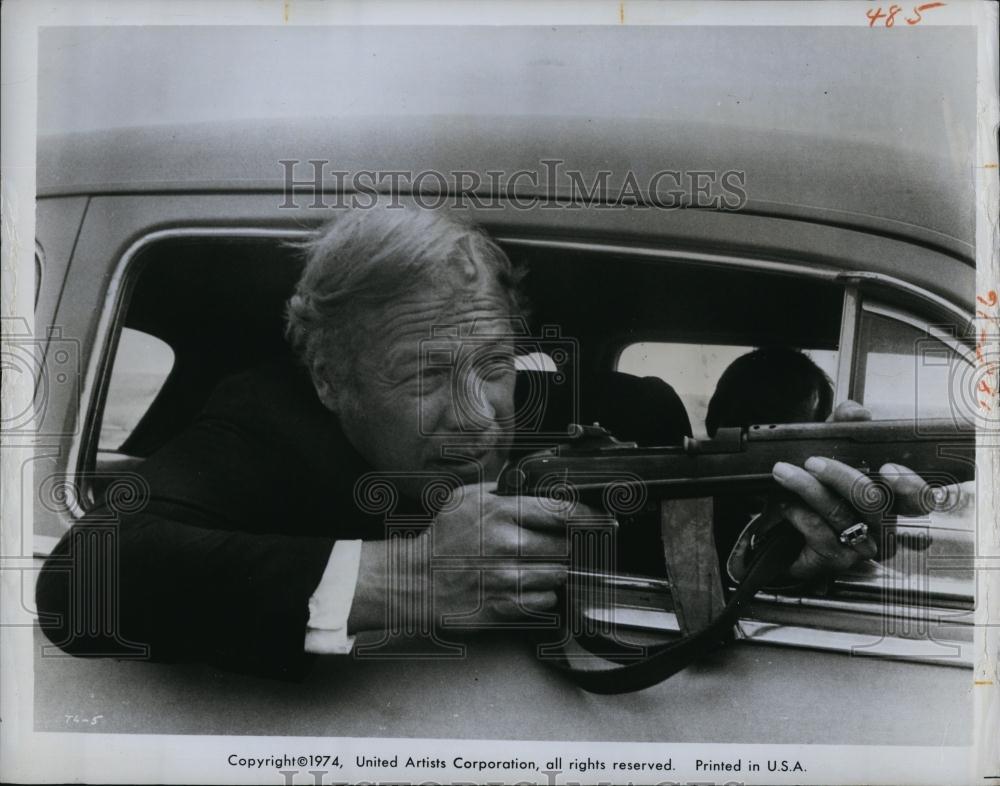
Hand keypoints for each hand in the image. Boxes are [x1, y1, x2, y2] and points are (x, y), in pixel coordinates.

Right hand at [349, 483, 605, 630]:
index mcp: (500, 513)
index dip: (589, 517)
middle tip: (565, 546)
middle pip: (566, 547)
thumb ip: (502, 489)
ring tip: (539, 566)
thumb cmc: (441, 539)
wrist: (415, 581)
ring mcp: (506, 578)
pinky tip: (527, 586)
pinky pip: (544, 602)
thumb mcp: (465, 498)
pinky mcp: (504, 606)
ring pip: (559, 575)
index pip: (561, 513)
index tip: (601, 521)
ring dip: (556, 571)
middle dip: (570, 547)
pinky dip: (543, 595)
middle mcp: (506, 545)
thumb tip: (531, 481)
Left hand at [769, 401, 944, 579]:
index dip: (909, 485)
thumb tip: (856, 411)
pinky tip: (786, 504)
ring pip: (841, 514)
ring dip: (808, 489)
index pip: (918, 497)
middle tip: (813, 461)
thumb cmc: (812, 489)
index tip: (887, 467)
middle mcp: (881, 525)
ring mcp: (860, 545)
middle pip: (875, 503)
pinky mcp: (835, 560)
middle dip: (842, 477)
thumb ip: (842, 427)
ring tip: (783, 472)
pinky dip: (799, 514)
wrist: (779, 530)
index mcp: (889, 499)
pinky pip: (820, 534)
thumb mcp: (826, 451)